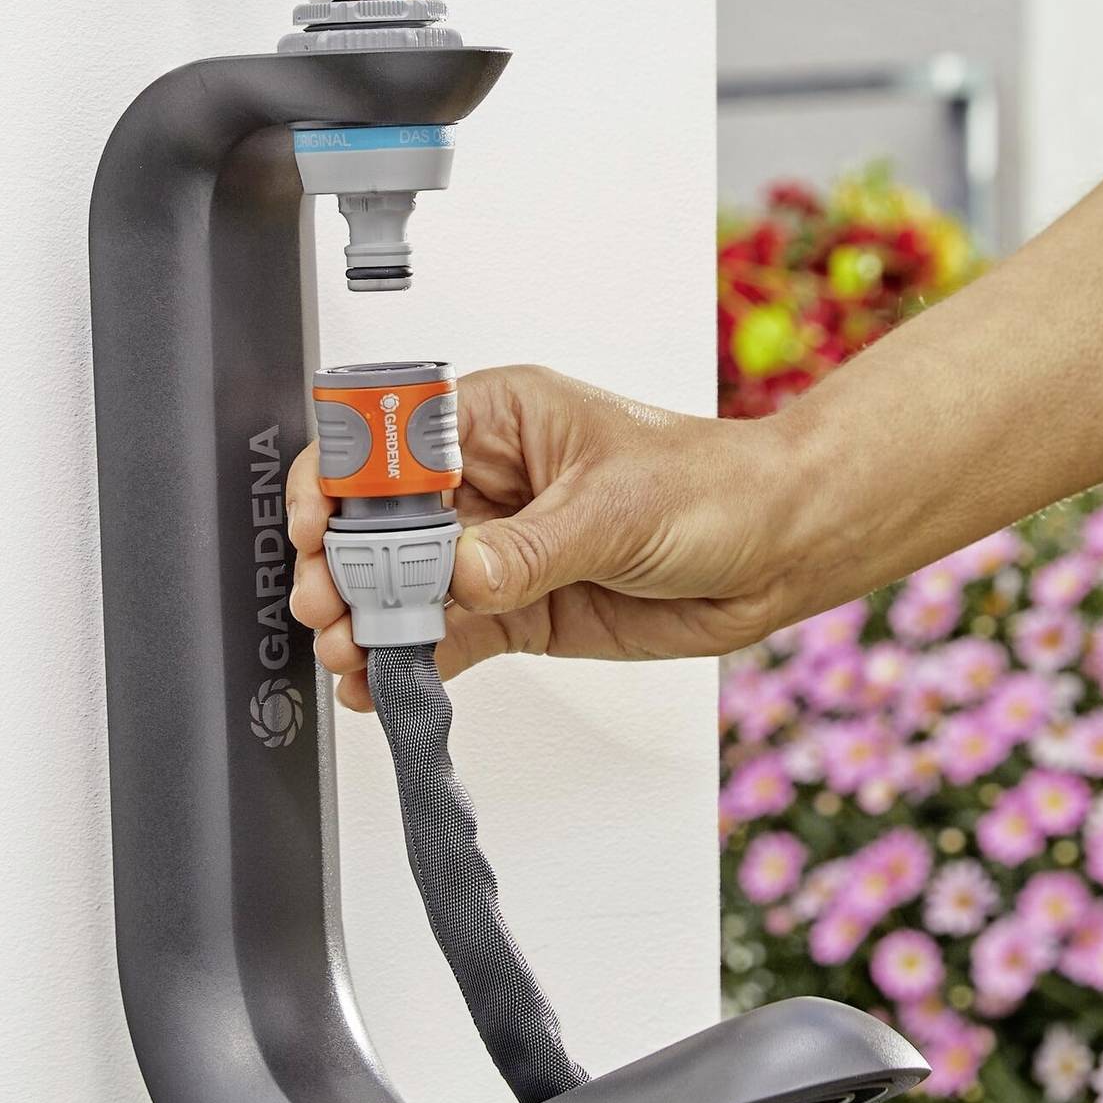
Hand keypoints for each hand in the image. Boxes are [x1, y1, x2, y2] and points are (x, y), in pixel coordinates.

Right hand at [285, 365, 826, 711]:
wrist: (777, 549)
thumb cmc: (712, 486)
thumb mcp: (614, 508)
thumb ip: (529, 550)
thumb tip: (458, 575)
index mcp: (498, 418)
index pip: (393, 438)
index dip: (347, 477)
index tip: (325, 522)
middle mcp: (486, 482)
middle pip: (385, 520)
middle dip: (347, 562)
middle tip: (329, 601)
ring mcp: (498, 550)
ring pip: (407, 586)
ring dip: (371, 619)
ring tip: (350, 652)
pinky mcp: (516, 609)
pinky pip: (447, 636)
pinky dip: (412, 663)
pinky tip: (384, 684)